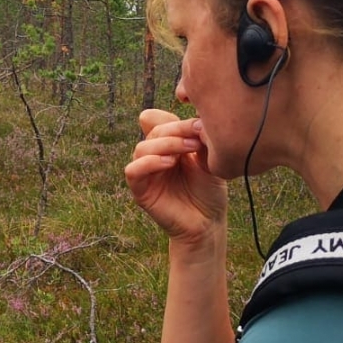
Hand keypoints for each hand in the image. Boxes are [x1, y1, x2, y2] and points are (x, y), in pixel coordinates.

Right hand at [124, 109, 227, 243]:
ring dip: (165, 144)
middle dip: (176, 131)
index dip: (177, 120)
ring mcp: (146, 172)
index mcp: (168, 145)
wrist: (208, 222)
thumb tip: (197, 120)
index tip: (201, 125)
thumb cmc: (209, 191)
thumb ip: (199, 140)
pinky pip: (133, 171)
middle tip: (198, 137)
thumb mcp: (209, 160)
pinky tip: (169, 163)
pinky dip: (149, 163)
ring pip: (142, 147)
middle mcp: (154, 155)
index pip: (161, 121)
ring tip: (188, 150)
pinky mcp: (140, 190)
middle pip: (153, 130)